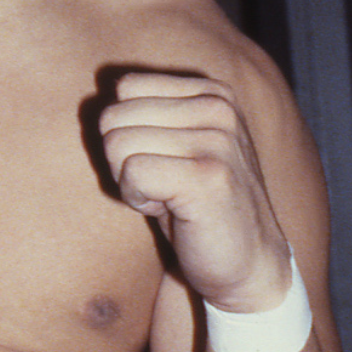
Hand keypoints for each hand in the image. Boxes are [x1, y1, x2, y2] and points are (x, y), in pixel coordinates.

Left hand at [99, 73, 291, 311]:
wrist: (247, 265)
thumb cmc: (194, 203)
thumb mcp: (175, 143)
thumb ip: (145, 111)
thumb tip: (104, 87)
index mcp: (211, 92)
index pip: (125, 87)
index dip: (127, 130)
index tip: (161, 160)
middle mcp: (218, 108)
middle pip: (114, 116)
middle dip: (123, 158)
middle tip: (163, 185)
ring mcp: (218, 140)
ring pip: (117, 143)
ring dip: (131, 181)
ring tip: (170, 196)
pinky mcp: (209, 176)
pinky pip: (131, 173)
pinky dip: (138, 199)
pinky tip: (172, 210)